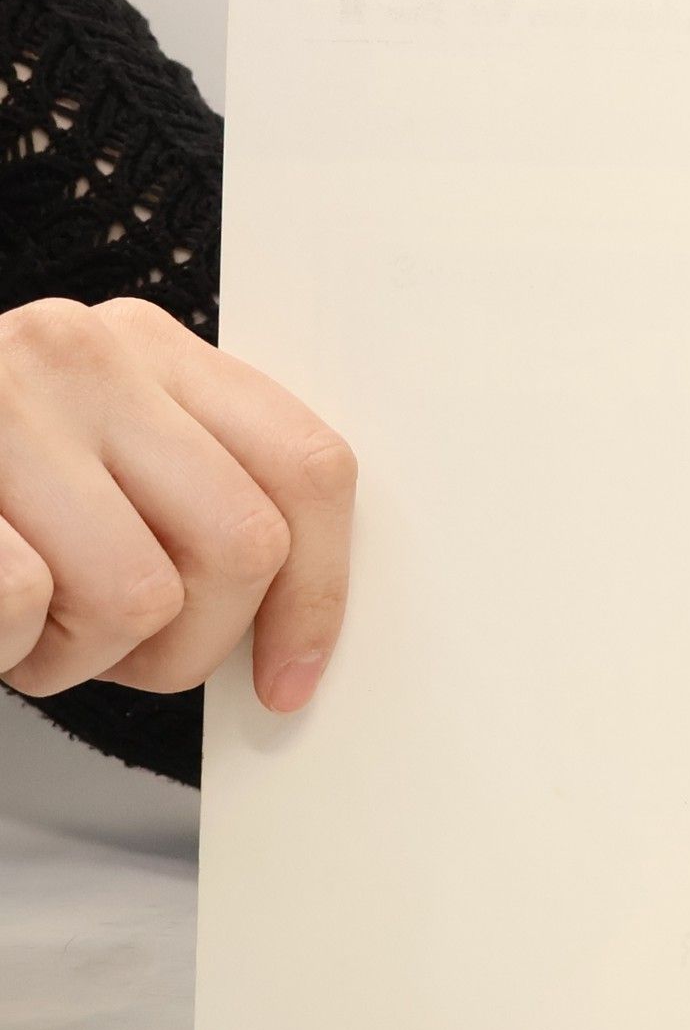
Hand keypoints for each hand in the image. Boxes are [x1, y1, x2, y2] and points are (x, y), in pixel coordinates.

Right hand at [0, 296, 355, 709]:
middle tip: (118, 654)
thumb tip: (306, 631)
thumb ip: (199, 502)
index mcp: (153, 348)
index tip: (289, 682)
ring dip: (84, 658)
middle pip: (243, 546)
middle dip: (191, 645)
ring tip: (27, 629)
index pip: (309, 469)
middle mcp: (83, 350)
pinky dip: (8, 648)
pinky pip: (27, 601)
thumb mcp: (103, 470)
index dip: (320, 596)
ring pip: (142, 594)